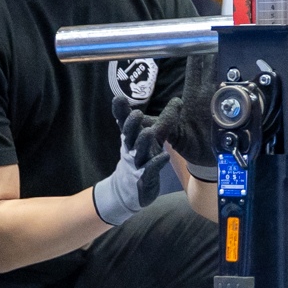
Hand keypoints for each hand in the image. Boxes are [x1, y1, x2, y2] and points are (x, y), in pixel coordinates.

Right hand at [93, 95, 176, 224]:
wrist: (128, 189)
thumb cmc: (139, 158)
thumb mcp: (145, 138)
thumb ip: (157, 120)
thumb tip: (168, 99)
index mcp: (130, 139)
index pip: (124, 123)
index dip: (121, 112)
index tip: (119, 98)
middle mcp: (131, 150)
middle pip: (129, 136)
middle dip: (131, 125)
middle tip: (137, 113)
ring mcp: (137, 164)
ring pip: (139, 152)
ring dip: (142, 142)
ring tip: (148, 132)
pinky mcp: (145, 178)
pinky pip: (150, 170)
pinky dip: (156, 163)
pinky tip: (164, 156)